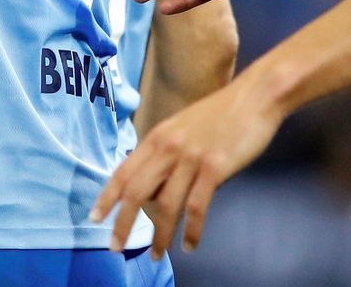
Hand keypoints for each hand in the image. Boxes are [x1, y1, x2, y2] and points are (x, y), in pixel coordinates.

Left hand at [90, 76, 282, 256]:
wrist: (255, 95)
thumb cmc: (221, 113)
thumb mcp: (183, 127)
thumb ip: (167, 153)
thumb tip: (158, 188)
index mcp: (158, 137)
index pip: (124, 171)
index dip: (107, 197)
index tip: (95, 217)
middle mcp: (169, 147)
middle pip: (137, 192)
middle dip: (123, 223)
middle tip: (115, 247)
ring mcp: (191, 158)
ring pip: (167, 205)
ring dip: (160, 235)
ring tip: (158, 254)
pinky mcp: (215, 168)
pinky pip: (197, 207)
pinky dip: (193, 231)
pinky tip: (191, 245)